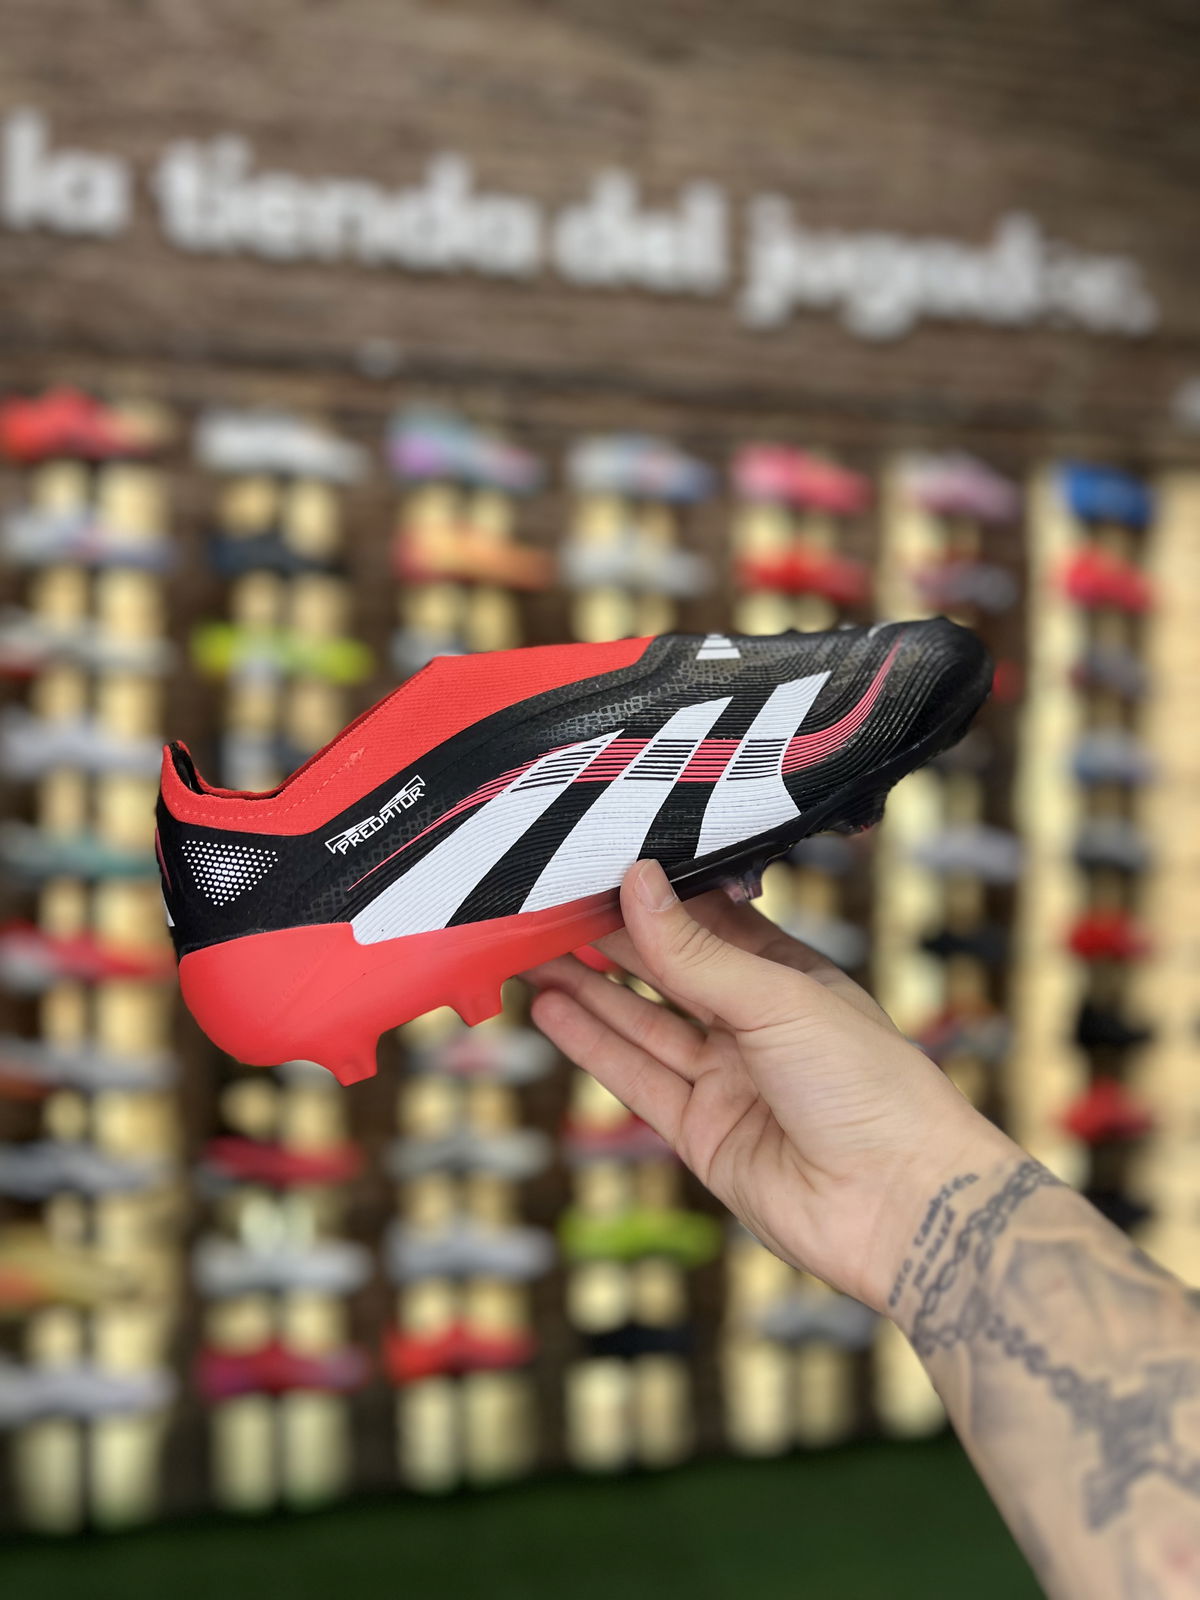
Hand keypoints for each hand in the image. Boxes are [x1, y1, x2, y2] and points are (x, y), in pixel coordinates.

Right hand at [525, 859, 1015, 1312]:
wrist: (901, 1208)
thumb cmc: (872, 1089)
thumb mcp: (778, 1001)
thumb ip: (696, 951)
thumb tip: (638, 881)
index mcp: (791, 978)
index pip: (709, 923)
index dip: (655, 898)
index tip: (599, 868)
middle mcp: (757, 1026)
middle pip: (669, 972)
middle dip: (611, 940)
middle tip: (547, 907)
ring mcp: (728, 1081)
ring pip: (643, 1024)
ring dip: (590, 989)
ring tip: (532, 953)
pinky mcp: (704, 1134)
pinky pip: (637, 1079)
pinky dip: (594, 1044)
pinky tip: (555, 1009)